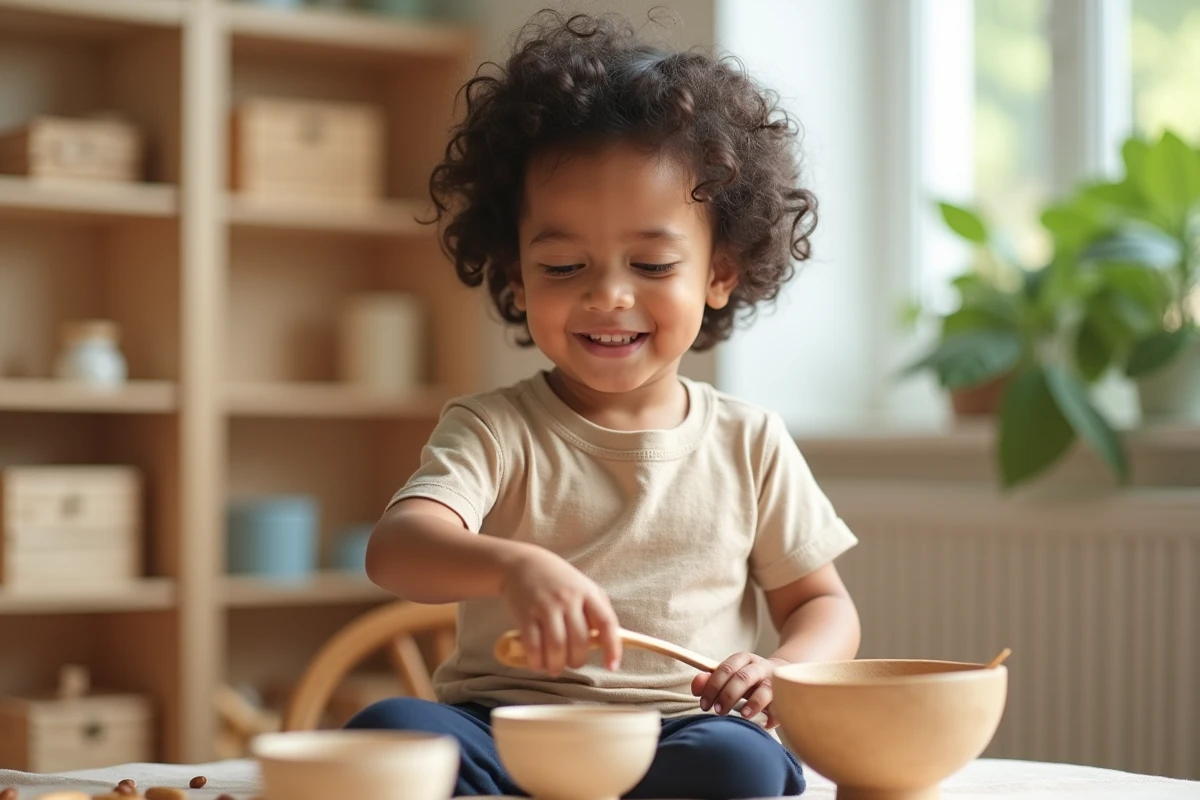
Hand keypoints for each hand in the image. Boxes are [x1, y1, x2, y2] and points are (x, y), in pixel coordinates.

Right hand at [501, 547, 621, 675]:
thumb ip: (597, 610)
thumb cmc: (558, 579)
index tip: (611, 666)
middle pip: (579, 641)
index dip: (612, 647)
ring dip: (557, 665)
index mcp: (587, 593)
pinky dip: (536, 661)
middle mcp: (568, 599)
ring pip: (557, 646)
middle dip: (577, 661)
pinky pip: (533, 645)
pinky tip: (537, 663)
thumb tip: (609, 641)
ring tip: (555, 668)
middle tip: (572, 663)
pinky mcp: (525, 614)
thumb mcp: (583, 586)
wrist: (522, 563)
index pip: (606, 622)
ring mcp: (546, 606)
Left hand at [691, 653, 787, 727]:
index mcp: (744, 659)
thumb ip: (711, 680)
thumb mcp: (730, 676)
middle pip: (743, 678)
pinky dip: (772, 715)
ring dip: (753, 703)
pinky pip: (781, 706)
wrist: (785, 676)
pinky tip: (763, 723)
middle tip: (718, 711)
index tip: (704, 704)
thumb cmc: (749, 680)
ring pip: (765, 689)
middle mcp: (760, 667)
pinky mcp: (787, 697)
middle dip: (728, 695)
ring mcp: (775, 681)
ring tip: (742, 715)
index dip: (712, 686)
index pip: (725, 668)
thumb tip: (695, 687)